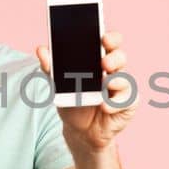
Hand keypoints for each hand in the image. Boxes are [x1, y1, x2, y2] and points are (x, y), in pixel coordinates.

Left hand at [35, 31, 135, 153]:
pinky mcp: (127, 104)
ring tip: (105, 85)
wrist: (79, 131)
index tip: (103, 38)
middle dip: (114, 58)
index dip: (110, 38)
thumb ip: (51, 68)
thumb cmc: (73, 102)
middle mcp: (113, 71)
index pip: (109, 42)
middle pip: (120, 56)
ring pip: (124, 78)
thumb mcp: (58, 85)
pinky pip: (126, 100)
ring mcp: (121, 87)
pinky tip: (104, 106)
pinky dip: (114, 103)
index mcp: (98, 59)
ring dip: (115, 81)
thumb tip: (41, 49)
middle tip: (103, 63)